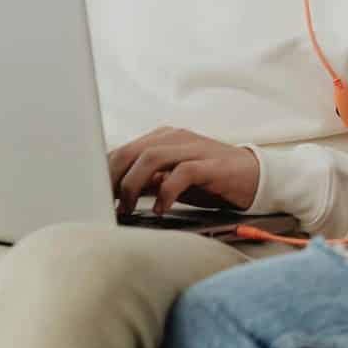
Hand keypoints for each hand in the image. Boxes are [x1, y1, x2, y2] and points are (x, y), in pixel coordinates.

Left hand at [106, 127, 261, 215]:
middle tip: (105, 204)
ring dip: (134, 184)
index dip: (103, 172)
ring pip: (151, 158)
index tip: (91, 196)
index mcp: (162, 138)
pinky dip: (166, 191)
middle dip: (112, 178)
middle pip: (130, 151)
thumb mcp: (172, 179)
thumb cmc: (210, 180)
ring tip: (129, 208)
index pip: (122, 150)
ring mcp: (193, 148)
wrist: (255, 176)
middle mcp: (174, 138)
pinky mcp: (211, 164)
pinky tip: (161, 209)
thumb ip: (147, 182)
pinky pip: (182, 173)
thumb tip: (114, 196)